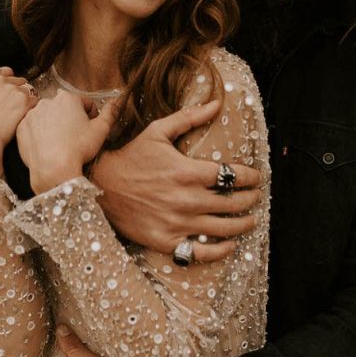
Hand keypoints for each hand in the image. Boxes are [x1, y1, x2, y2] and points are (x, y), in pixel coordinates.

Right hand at [0, 65, 37, 173]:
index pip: (0, 72)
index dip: (5, 82)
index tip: (6, 93)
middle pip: (17, 80)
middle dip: (18, 91)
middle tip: (17, 108)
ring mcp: (13, 91)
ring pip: (29, 89)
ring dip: (29, 99)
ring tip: (26, 114)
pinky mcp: (25, 104)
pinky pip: (37, 101)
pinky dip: (36, 108)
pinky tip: (32, 119)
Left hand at [16, 91, 118, 193]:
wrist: (53, 168)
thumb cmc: (79, 148)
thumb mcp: (101, 130)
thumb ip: (111, 112)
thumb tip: (118, 101)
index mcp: (68, 98)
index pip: (84, 103)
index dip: (91, 116)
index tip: (89, 129)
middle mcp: (48, 101)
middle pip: (64, 108)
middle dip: (71, 119)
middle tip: (75, 138)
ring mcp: (32, 114)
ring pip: (48, 117)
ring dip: (54, 125)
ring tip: (61, 143)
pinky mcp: (22, 127)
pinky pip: (33, 128)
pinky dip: (40, 134)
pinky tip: (48, 146)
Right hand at [92, 100, 261, 260]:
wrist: (99, 186)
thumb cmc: (130, 157)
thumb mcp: (157, 132)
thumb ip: (188, 118)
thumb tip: (216, 103)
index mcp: (188, 172)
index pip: (232, 176)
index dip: (250, 177)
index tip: (256, 177)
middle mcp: (187, 199)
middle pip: (233, 202)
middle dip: (250, 199)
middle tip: (256, 196)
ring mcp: (177, 223)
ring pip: (223, 228)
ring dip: (243, 224)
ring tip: (252, 220)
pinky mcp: (166, 240)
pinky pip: (200, 252)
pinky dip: (219, 251)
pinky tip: (229, 245)